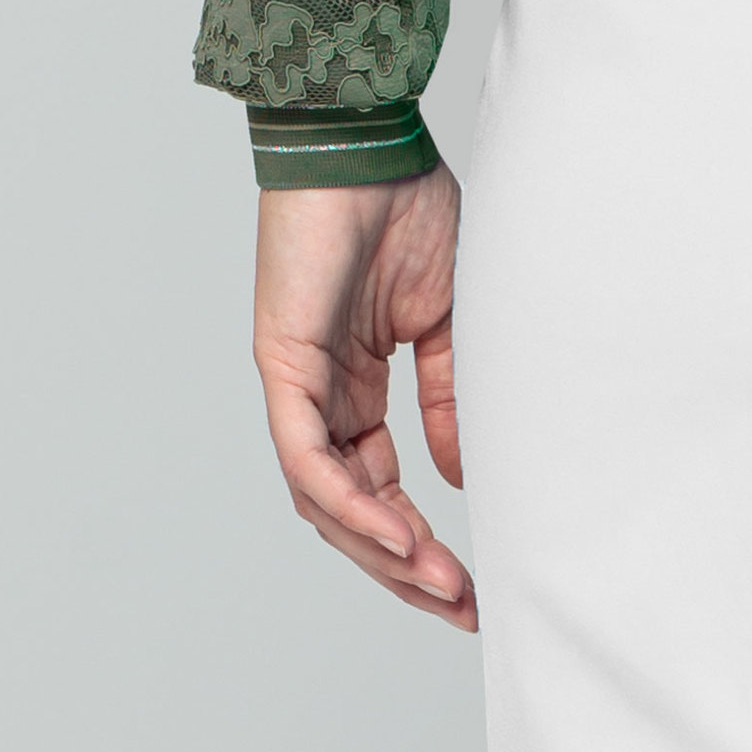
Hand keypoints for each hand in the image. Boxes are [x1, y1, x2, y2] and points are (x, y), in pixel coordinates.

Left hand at [252, 163, 476, 629]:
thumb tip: (458, 474)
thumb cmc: (405, 207)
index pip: (381, 485)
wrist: (368, 145)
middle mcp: (321, 397)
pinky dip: (351, 500)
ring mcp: (297, 386)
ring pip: (326, 500)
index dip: (420, 538)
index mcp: (357, 384)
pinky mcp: (282, 367)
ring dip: (381, 548)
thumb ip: (445, 395)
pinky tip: (398, 530)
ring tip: (437, 580)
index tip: (469, 580)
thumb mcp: (445, 316)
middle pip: (352, 511)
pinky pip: (308, 456)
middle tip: (458, 606)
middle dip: (402, 567)